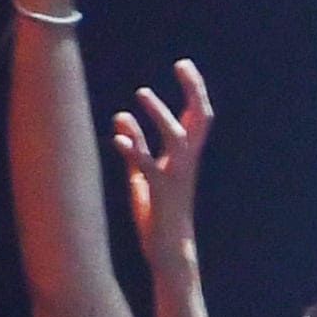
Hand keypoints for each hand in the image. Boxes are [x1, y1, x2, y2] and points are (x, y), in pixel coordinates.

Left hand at [110, 60, 213, 266]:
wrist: (169, 252)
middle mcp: (185, 163)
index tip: (184, 64)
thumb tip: (121, 121)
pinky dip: (134, 148)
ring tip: (141, 94)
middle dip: (193, 91)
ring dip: (160, 115)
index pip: (198, 117)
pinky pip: (148, 166)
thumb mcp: (144, 176)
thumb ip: (135, 149)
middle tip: (181, 65)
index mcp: (185, 158)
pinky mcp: (159, 193)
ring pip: (176, 139)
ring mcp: (174, 177)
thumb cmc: (158, 215)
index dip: (195, 90)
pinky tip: (118, 136)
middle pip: (199, 120)